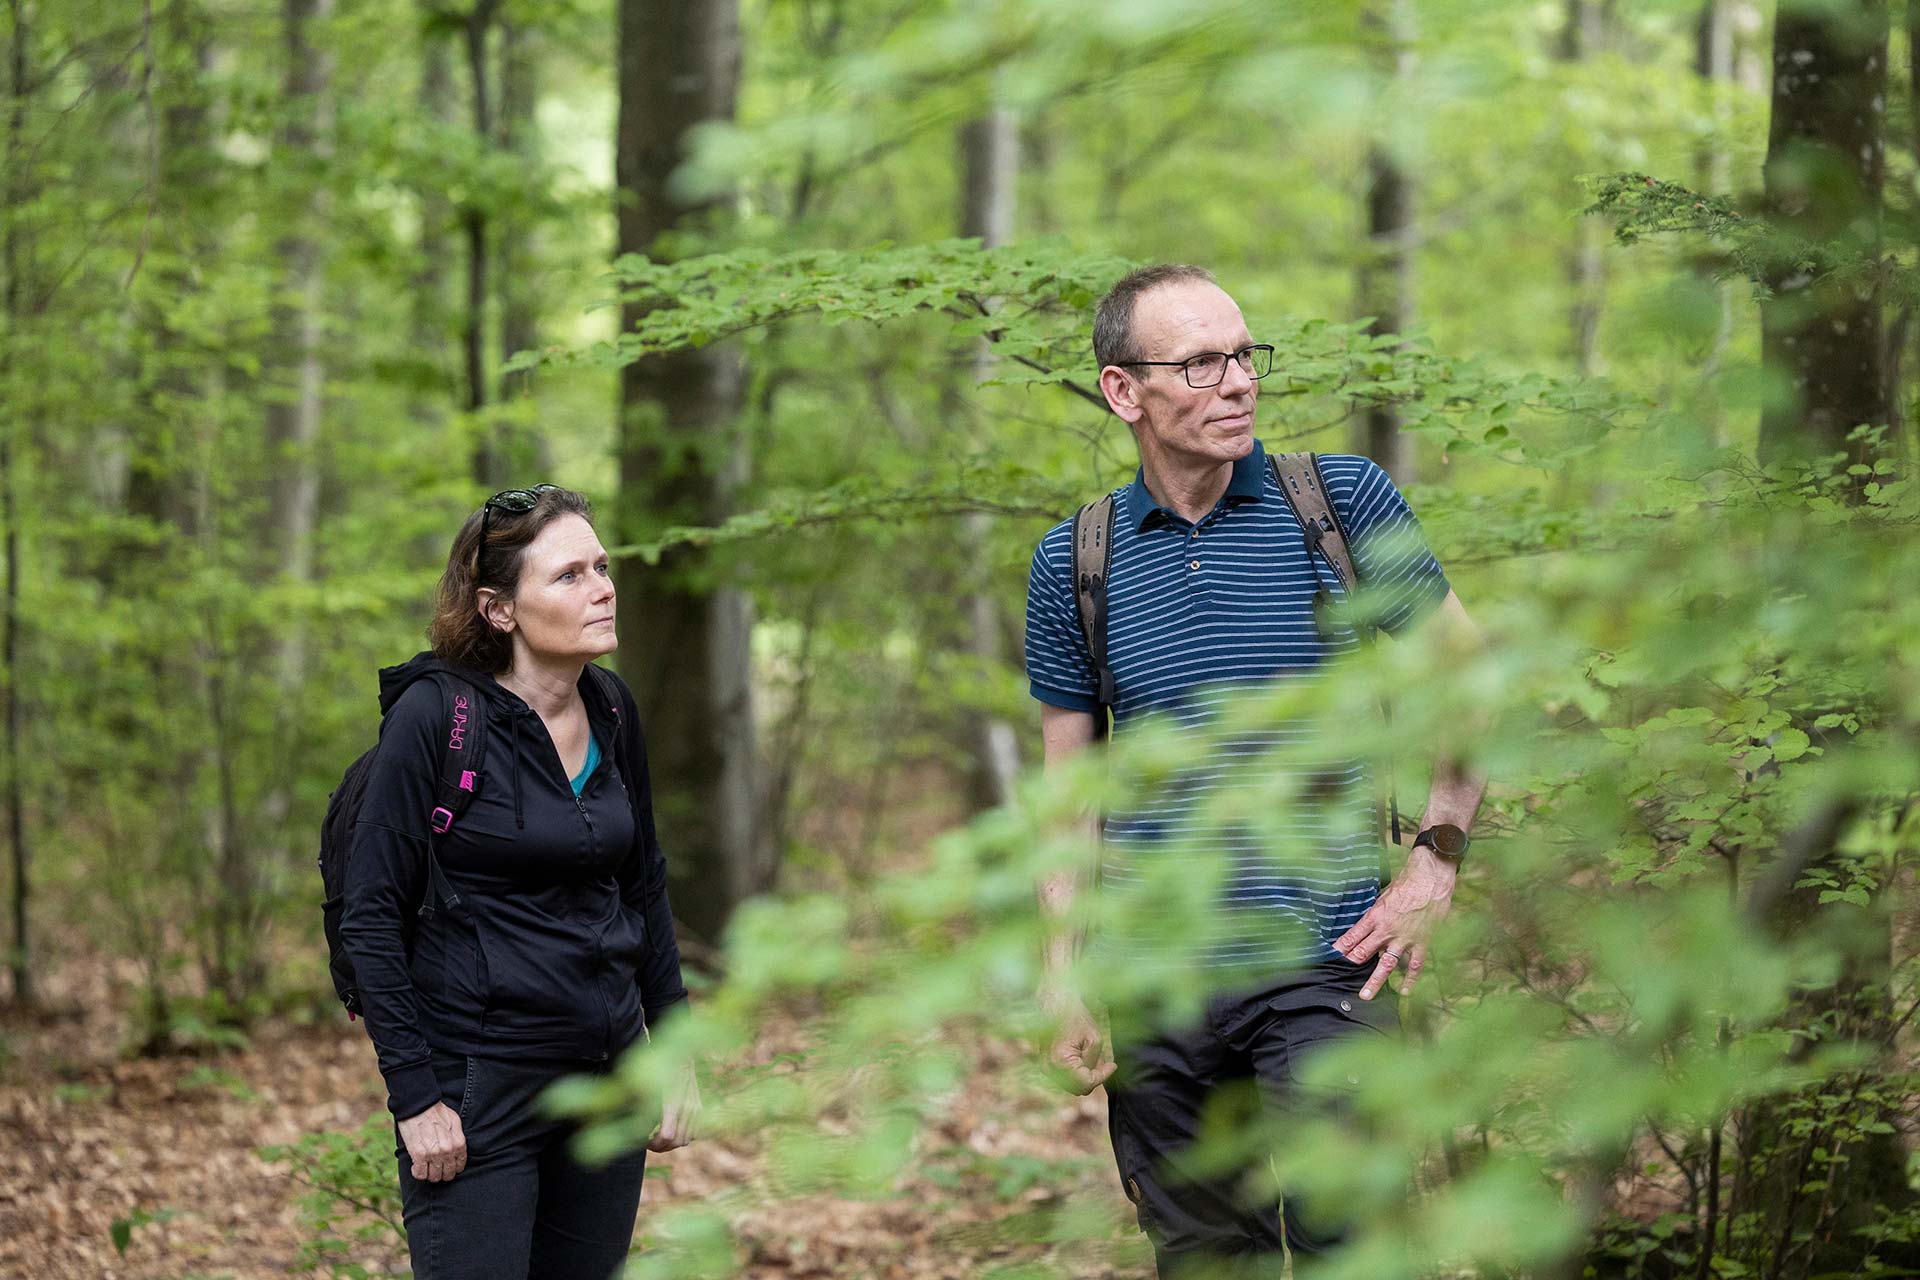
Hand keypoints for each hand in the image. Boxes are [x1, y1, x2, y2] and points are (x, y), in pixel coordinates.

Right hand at [398, 1101, 467, 1182]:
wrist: (419, 1105)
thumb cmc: (436, 1112)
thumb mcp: (455, 1122)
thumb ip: (457, 1138)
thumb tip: (457, 1151)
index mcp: (459, 1143)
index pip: (459, 1166)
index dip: (453, 1168)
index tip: (446, 1166)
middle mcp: (448, 1150)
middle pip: (447, 1174)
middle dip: (442, 1173)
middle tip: (435, 1167)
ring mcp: (434, 1154)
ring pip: (434, 1177)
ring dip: (430, 1174)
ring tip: (426, 1166)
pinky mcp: (419, 1155)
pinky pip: (420, 1174)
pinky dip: (418, 1173)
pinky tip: (417, 1165)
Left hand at [647, 1062, 699, 1151]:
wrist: (680, 1054)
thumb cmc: (659, 1068)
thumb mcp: (645, 1087)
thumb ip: (642, 1110)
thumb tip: (636, 1129)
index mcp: (674, 1104)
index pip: (667, 1136)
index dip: (654, 1144)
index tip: (644, 1141)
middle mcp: (688, 1108)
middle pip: (677, 1142)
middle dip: (661, 1147)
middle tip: (649, 1143)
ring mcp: (696, 1109)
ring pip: (686, 1140)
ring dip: (672, 1143)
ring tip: (658, 1137)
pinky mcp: (699, 1108)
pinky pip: (694, 1133)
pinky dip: (682, 1136)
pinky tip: (671, 1129)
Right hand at [1041, 989, 1114, 1094]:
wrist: (1056, 1003)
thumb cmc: (1075, 1017)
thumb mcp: (1094, 1039)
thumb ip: (1095, 1063)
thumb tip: (1097, 1074)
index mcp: (1061, 1062)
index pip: (1087, 1083)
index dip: (1103, 1076)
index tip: (1113, 1065)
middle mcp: (1049, 1068)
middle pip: (1078, 1088)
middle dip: (1093, 1077)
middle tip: (1105, 1063)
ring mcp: (1045, 1067)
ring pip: (1071, 1084)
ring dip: (1083, 1075)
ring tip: (1092, 1056)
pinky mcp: (1044, 1064)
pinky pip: (1064, 1076)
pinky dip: (1075, 1071)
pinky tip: (1081, 1056)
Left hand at [1333, 847, 1456, 1000]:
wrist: (1430, 880)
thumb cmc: (1405, 885)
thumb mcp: (1382, 897)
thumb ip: (1374, 914)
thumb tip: (1363, 926)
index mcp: (1375, 916)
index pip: (1353, 935)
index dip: (1341, 946)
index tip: (1332, 956)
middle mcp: (1387, 930)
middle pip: (1364, 951)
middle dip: (1352, 963)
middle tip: (1340, 976)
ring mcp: (1405, 938)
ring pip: (1387, 964)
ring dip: (1375, 981)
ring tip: (1365, 995)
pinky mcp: (1422, 942)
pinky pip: (1415, 965)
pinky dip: (1410, 979)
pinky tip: (1404, 991)